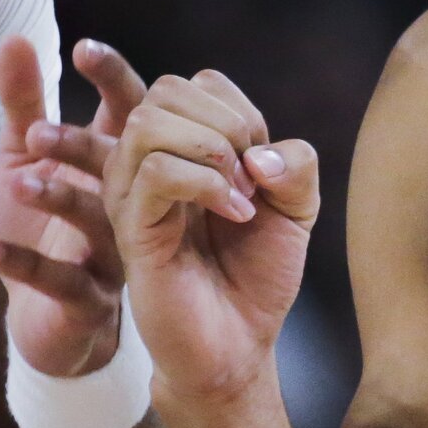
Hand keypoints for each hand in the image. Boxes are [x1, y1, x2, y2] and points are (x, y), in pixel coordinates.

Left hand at [0, 37, 145, 376]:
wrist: (48, 320)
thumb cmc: (44, 229)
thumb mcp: (27, 162)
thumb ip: (25, 104)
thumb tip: (15, 37)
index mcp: (119, 165)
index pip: (130, 114)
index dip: (113, 81)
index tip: (84, 49)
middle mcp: (129, 206)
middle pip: (123, 167)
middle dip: (83, 146)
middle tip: (39, 132)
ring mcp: (115, 257)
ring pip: (99, 224)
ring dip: (58, 202)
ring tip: (19, 183)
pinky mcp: (90, 303)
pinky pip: (65, 283)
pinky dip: (27, 266)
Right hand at [103, 66, 318, 405]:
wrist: (240, 344)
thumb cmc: (257, 273)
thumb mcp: (298, 207)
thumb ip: (296, 162)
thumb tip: (259, 153)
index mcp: (179, 147)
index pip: (199, 83)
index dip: (241, 112)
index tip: (262, 164)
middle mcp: (146, 162)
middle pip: (167, 90)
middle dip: (227, 124)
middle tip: (252, 178)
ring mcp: (131, 193)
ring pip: (151, 122)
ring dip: (213, 150)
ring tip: (242, 195)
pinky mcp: (130, 228)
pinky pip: (156, 172)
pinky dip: (208, 184)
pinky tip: (236, 214)